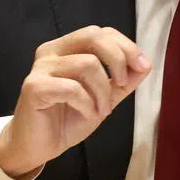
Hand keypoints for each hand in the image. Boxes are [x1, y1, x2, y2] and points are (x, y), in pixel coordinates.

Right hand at [0, 26, 151, 178]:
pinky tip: (87, 114)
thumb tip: (146, 64)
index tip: (142, 66)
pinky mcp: (34, 87)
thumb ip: (123, 81)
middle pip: (92, 36)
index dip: (126, 45)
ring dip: (103, 91)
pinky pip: (71, 88)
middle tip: (123, 84)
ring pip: (86, 64)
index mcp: (67, 48)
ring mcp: (40, 68)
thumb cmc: (67, 119)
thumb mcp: (104, 98)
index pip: (101, 32)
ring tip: (101, 110)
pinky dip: (87, 103)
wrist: (38, 147)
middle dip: (117, 58)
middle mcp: (52, 51)